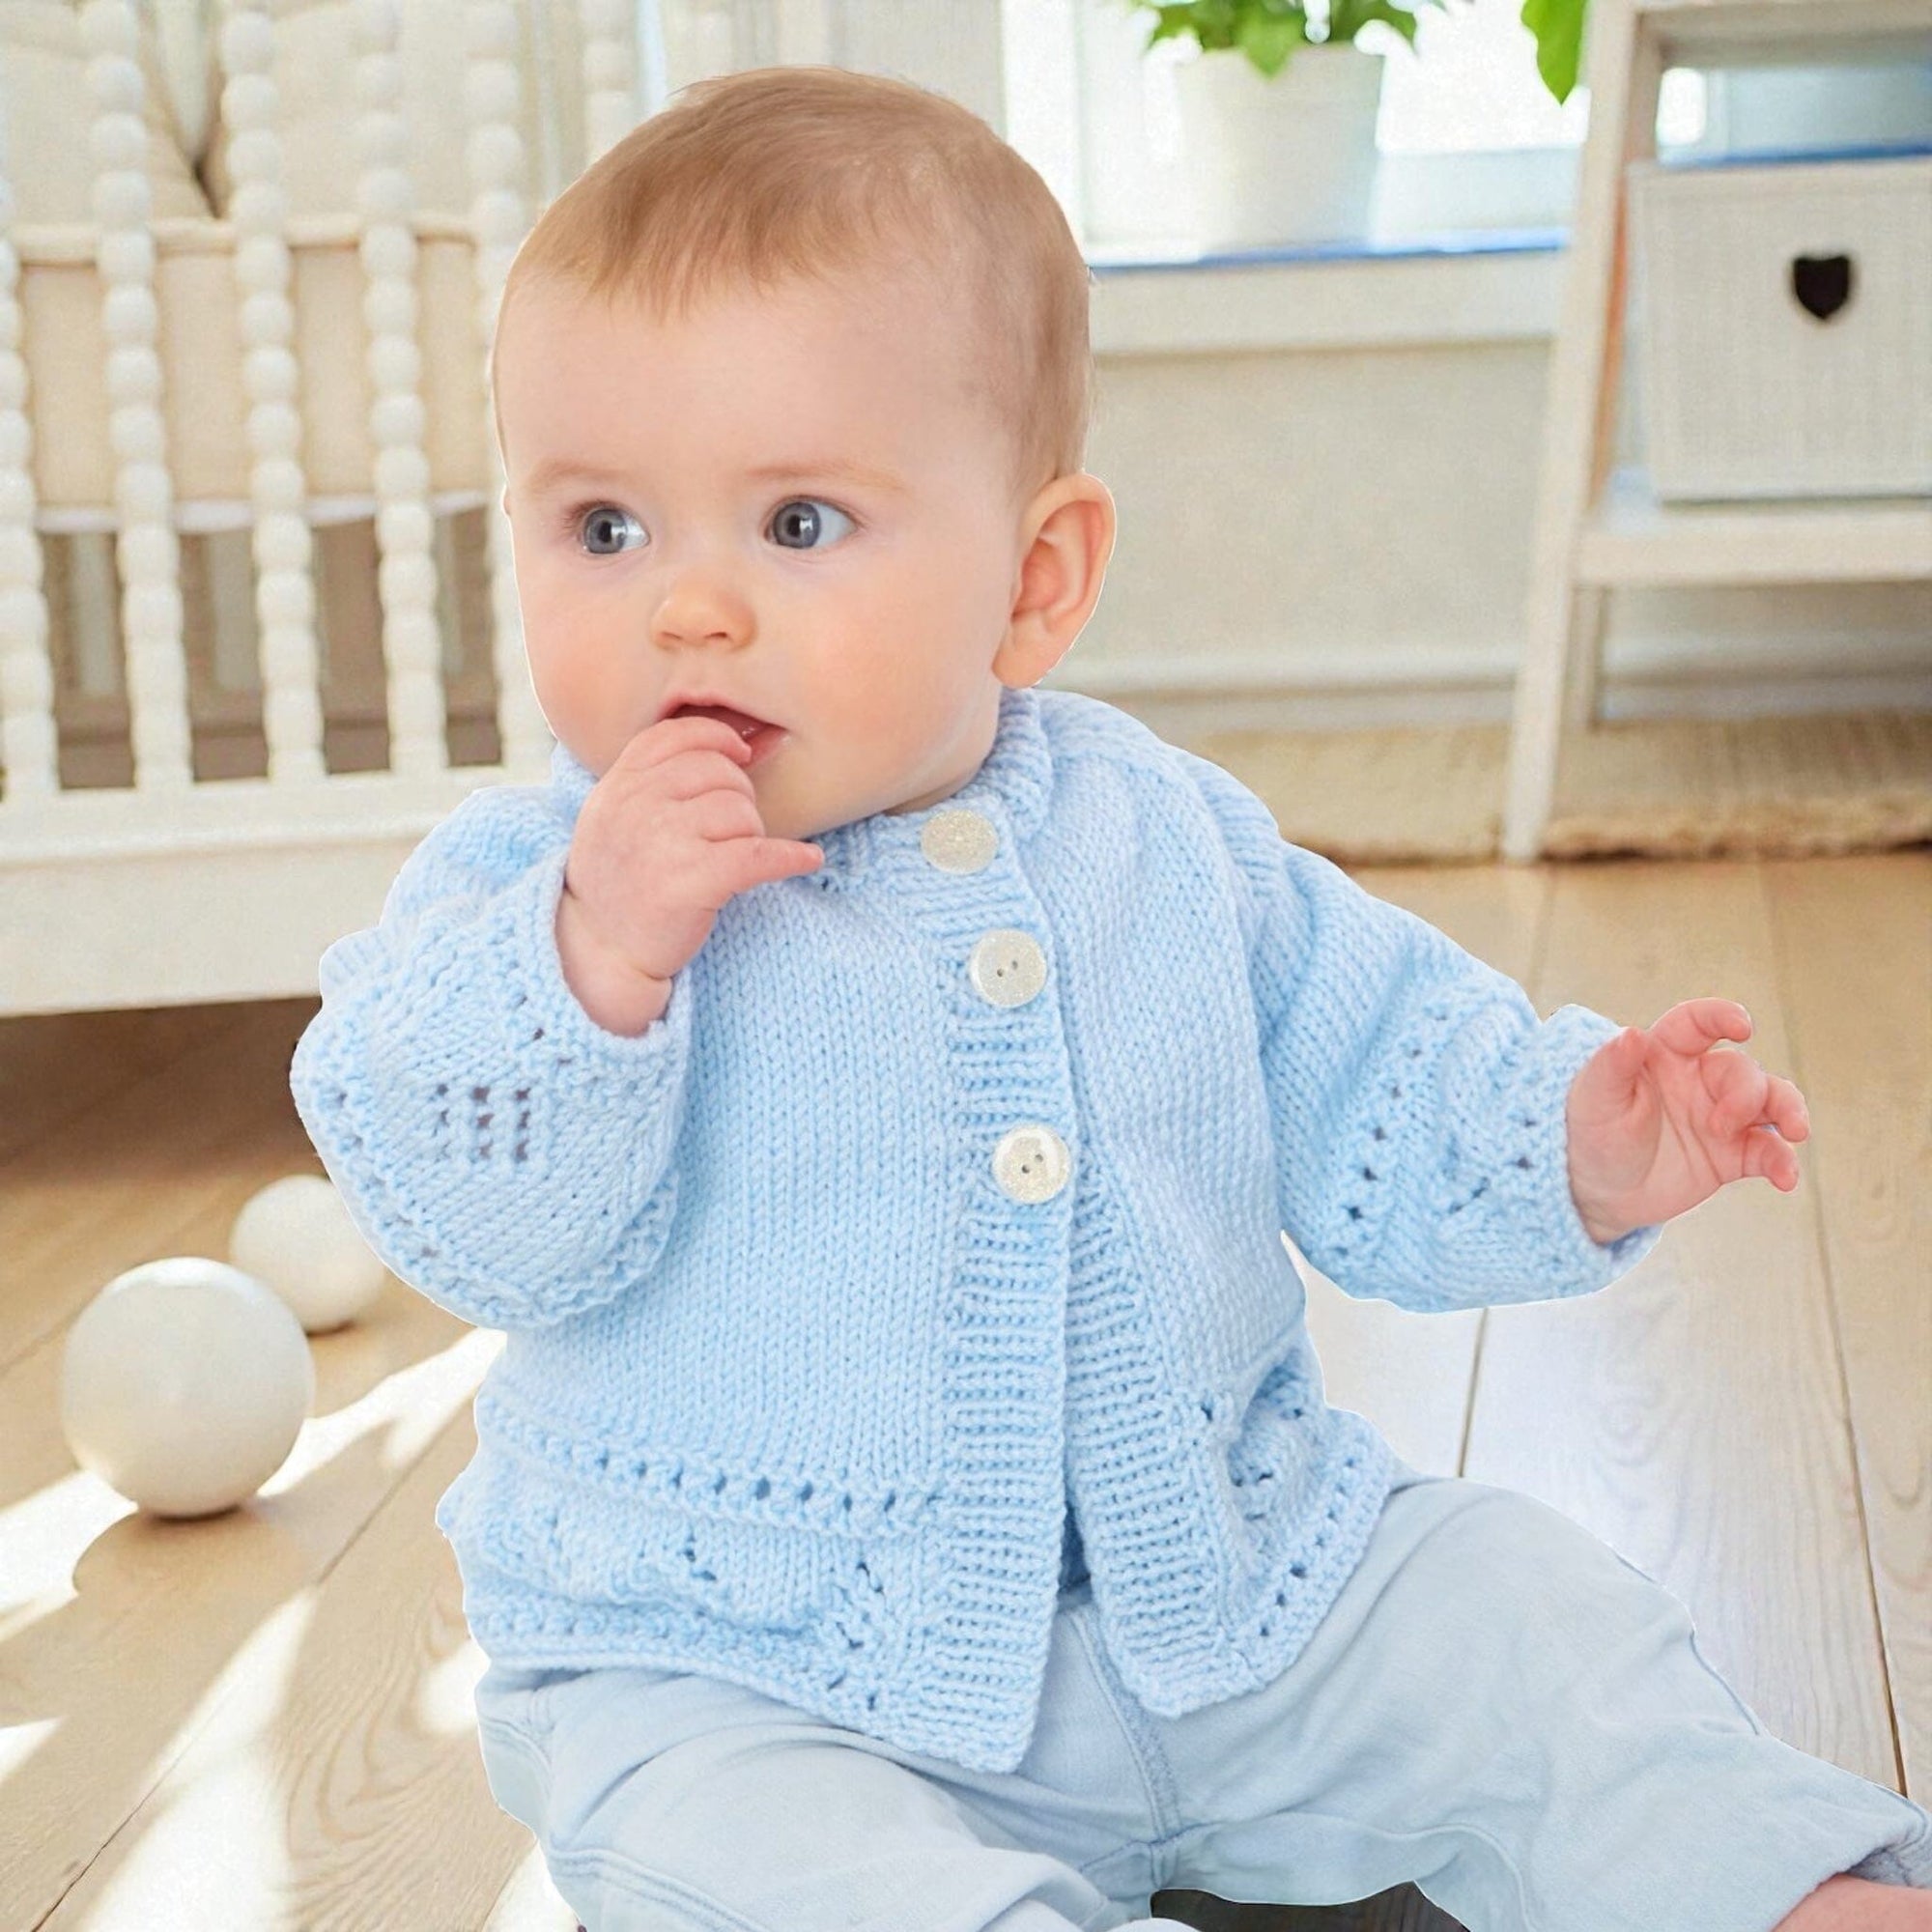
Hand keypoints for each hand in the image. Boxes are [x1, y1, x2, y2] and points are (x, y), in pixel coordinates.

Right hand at [557, 715, 822, 1024]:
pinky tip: (807, 860)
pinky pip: (757, 855)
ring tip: (739, 858)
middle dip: (739, 797)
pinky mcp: (689, 883)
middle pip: (719, 771)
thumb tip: (759, 740)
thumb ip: (669, 776)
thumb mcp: (620, 816)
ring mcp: (662, 842)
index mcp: (619, 785)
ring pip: (739, 811)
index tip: (741, 756)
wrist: (597, 950)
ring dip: (752, 833)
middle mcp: (637, 806)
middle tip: (732, 831)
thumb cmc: (620, 881)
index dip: (719, 738)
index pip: (677, 735)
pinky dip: (790, 857)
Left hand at [1564, 998, 1810, 1244]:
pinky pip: (1768, 1151)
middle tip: (1721, 1125)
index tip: (1742, 1026)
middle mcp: (1699, 1080)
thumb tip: (1632, 1034)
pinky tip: (1786, 1179)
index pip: (1696, 1023)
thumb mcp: (1594, 1099)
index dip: (1721, 1017)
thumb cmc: (1590, 1132)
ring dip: (1788, 1111)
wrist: (1595, 1189)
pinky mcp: (1732, 1154)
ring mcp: (1721, 1116)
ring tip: (1794, 1132)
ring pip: (1771, 1102)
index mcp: (1664, 1055)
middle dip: (1746, 1092)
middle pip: (1742, 1070)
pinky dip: (1783, 1161)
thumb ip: (1612, 1066)